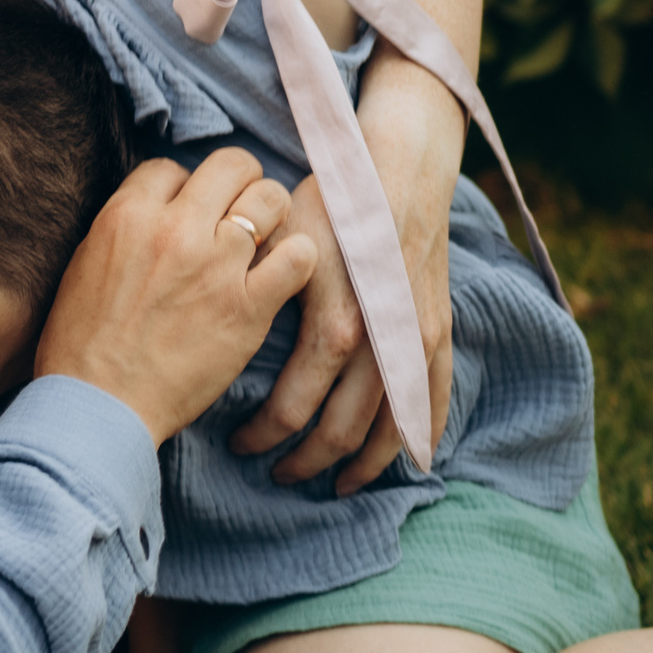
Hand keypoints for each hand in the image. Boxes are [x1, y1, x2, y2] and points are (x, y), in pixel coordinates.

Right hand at [37, 149, 314, 446]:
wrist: (98, 406)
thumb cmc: (81, 343)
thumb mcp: (86, 261)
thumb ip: (126, 226)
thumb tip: (158, 208)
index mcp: (127, 214)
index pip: (173, 167)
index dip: (184, 188)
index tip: (186, 214)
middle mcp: (175, 230)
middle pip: (231, 164)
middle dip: (238, 182)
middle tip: (237, 210)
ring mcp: (216, 266)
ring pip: (271, 198)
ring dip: (271, 214)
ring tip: (264, 239)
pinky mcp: (248, 307)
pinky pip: (298, 256)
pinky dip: (298, 258)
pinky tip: (283, 273)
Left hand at [227, 175, 451, 490]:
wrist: (401, 168)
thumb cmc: (331, 201)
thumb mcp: (283, 246)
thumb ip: (261, 296)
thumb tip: (215, 331)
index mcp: (333, 328)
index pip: (291, 410)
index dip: (261, 436)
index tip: (239, 444)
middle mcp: (378, 346)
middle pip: (339, 433)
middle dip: (304, 461)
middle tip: (276, 473)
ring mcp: (414, 344)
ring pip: (389, 430)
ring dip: (361, 465)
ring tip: (334, 483)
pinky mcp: (437, 333)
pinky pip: (434, 401)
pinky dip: (418, 437)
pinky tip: (405, 461)